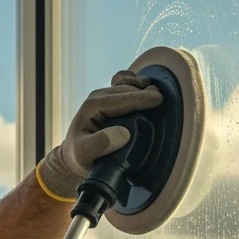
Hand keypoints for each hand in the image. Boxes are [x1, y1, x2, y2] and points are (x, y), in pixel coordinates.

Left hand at [37, 70, 163, 199]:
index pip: (121, 99)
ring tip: (156, 94)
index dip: (141, 98)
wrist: (75, 156)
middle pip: (127, 89)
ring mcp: (104, 96)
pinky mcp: (110, 98)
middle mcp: (98, 97)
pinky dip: (135, 82)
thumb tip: (123, 134)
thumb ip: (99, 145)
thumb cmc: (80, 156)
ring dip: (143, 87)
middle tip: (163, 99)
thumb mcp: (84, 154)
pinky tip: (144, 86)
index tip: (159, 100)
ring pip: (127, 84)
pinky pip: (124, 82)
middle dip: (145, 92)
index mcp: (92, 107)